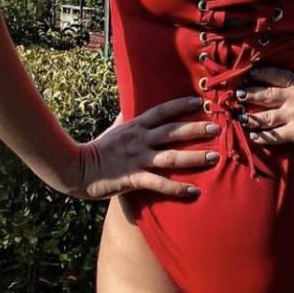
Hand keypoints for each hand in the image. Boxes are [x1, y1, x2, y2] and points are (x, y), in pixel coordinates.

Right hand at [61, 95, 218, 200]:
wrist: (77, 169)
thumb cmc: (98, 148)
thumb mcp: (114, 128)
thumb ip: (126, 117)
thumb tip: (132, 104)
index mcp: (135, 126)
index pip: (161, 111)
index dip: (180, 105)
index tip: (200, 101)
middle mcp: (139, 140)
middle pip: (172, 132)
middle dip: (195, 129)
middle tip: (217, 128)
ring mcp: (137, 159)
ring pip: (170, 157)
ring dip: (194, 157)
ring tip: (214, 157)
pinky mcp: (133, 178)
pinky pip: (159, 183)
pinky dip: (177, 188)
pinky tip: (194, 190)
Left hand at [238, 65, 293, 164]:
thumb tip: (272, 91)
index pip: (273, 74)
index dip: (257, 74)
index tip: (243, 75)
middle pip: (263, 93)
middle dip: (247, 96)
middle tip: (235, 97)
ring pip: (263, 116)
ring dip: (248, 118)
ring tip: (239, 118)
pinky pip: (271, 135)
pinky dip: (260, 136)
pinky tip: (252, 136)